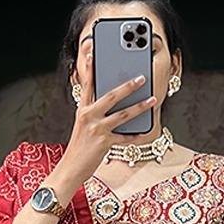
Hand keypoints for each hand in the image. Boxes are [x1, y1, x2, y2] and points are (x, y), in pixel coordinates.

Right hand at [60, 35, 156, 184]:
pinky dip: (135, 135)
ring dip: (140, 106)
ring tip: (152, 100)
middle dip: (128, 86)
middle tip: (141, 78)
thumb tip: (113, 105)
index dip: (90, 68)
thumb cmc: (79, 148)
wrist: (70, 169)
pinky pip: (125, 137)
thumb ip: (95, 113)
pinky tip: (145, 131)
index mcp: (82, 110)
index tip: (93, 53)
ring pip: (123, 114)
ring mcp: (97, 129)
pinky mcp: (105, 143)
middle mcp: (89, 116)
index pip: (87, 85)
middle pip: (111, 96)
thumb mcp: (83, 126)